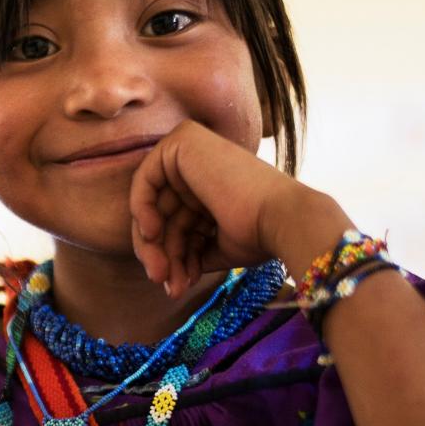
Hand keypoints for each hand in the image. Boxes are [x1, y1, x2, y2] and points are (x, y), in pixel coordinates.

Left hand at [127, 121, 330, 295]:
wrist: (281, 220)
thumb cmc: (259, 236)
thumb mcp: (215, 248)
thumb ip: (188, 252)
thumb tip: (165, 276)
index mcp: (210, 186)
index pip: (174, 221)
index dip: (171, 255)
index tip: (176, 285)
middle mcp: (199, 165)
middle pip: (161, 214)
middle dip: (159, 253)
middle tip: (161, 281)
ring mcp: (191, 149)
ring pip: (152, 204)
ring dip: (153, 245)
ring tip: (162, 274)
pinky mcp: (183, 140)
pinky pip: (144, 179)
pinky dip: (142, 209)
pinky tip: (153, 233)